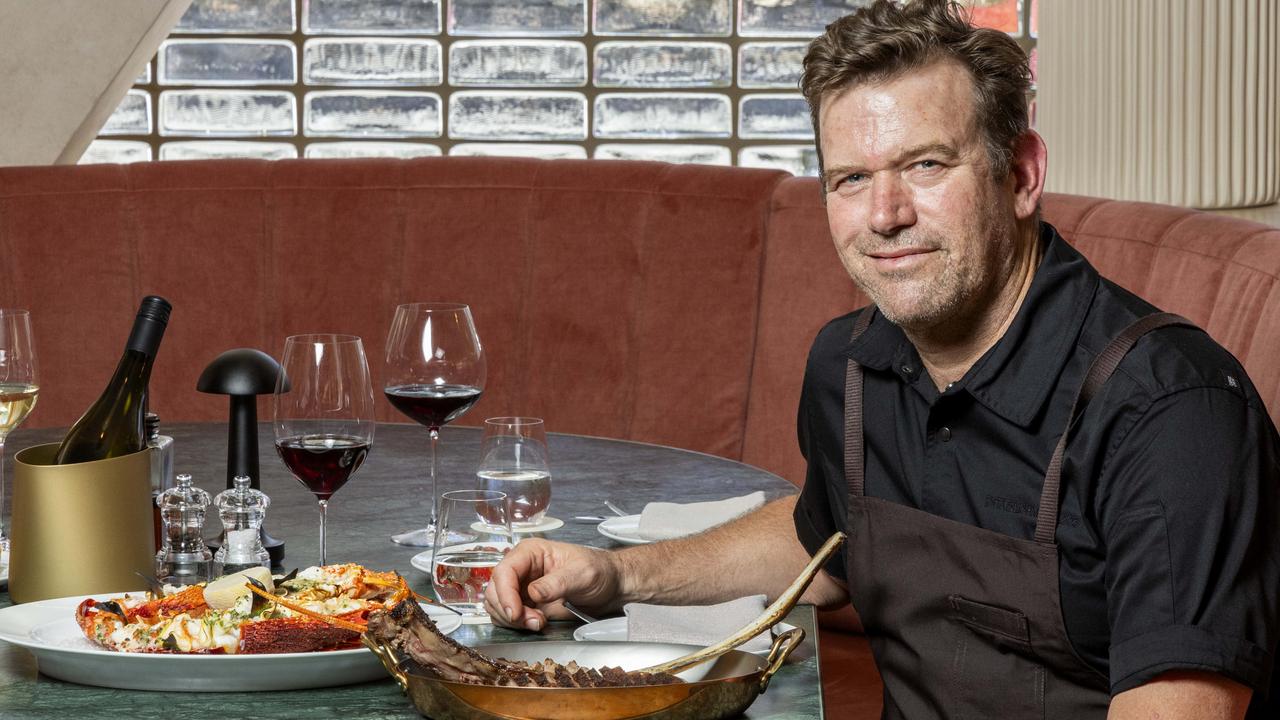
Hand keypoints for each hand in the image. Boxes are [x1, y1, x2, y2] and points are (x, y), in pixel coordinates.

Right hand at [484, 539, 620, 631]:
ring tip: (538, 622)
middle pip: (495, 589)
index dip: (505, 594)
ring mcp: (521, 586)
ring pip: (497, 604)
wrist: (610, 586)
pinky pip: (506, 615)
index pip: (504, 571)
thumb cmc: (599, 571)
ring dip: (512, 619)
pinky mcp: (525, 603)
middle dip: (509, 610)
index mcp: (531, 552)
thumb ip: (557, 582)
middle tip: (533, 621)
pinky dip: (515, 624)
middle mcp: (521, 568)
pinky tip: (536, 623)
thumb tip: (533, 592)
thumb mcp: (582, 574)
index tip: (515, 613)